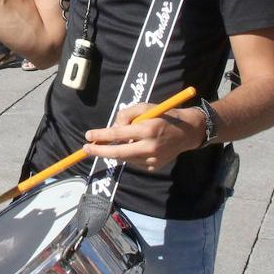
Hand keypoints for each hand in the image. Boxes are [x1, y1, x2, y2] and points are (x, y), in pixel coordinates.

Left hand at [81, 103, 205, 171]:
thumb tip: (112, 128)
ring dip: (116, 150)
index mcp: (148, 129)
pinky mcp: (154, 167)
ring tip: (115, 141)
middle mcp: (150, 147)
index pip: (118, 134)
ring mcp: (153, 159)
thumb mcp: (145, 107)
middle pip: (118, 153)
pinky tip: (136, 146)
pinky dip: (129, 154)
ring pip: (125, 157)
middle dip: (100, 151)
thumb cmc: (163, 116)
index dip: (101, 135)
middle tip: (86, 149)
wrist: (188, 132)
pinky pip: (134, 161)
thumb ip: (126, 115)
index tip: (88, 135)